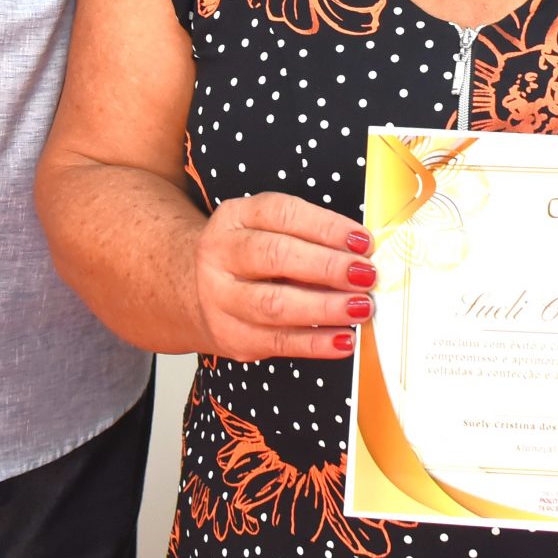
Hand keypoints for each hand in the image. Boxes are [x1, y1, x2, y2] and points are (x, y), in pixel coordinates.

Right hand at [192, 191, 373, 360]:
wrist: (192, 288)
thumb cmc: (244, 255)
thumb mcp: (263, 228)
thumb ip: (306, 235)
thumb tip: (360, 254)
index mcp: (234, 217)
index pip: (282, 213)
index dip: (327, 227)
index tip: (362, 241)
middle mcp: (221, 255)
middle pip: (275, 256)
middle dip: (327, 267)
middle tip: (365, 275)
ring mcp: (221, 298)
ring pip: (274, 304)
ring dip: (325, 307)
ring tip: (359, 307)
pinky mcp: (232, 336)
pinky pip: (278, 343)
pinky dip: (315, 343)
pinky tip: (342, 339)